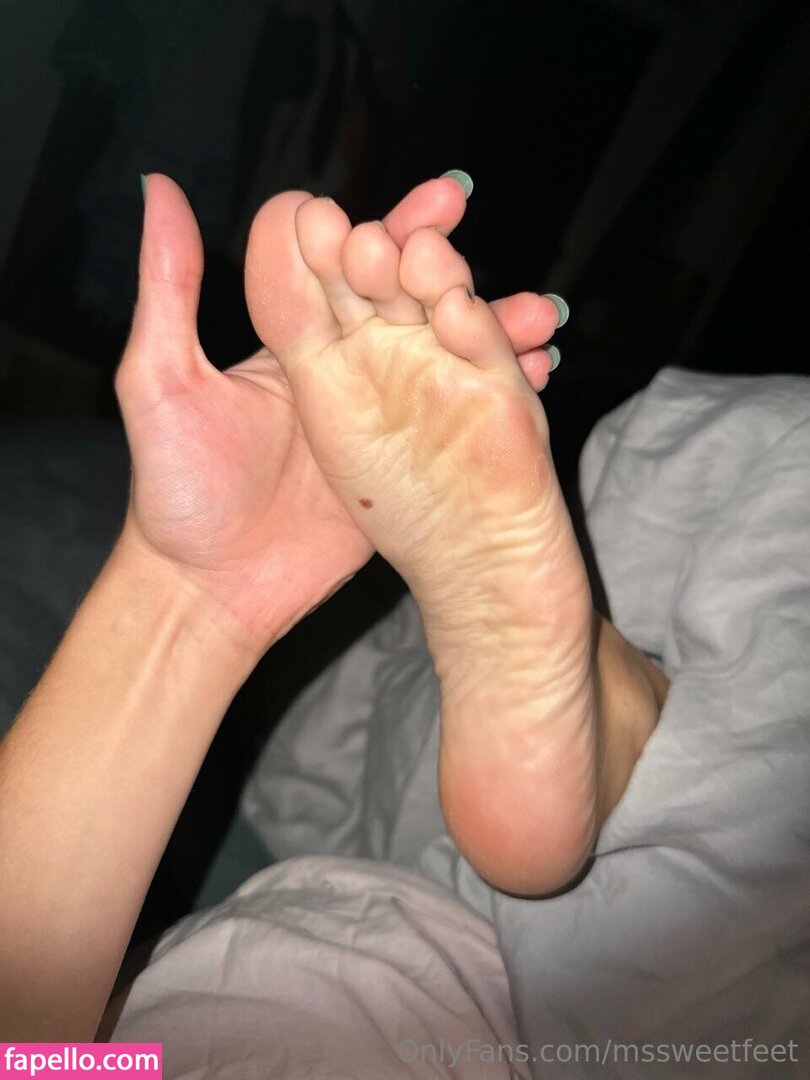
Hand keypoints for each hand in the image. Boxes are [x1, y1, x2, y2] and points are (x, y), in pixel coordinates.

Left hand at [116, 174, 556, 651]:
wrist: (213, 590)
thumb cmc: (177, 492)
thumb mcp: (162, 383)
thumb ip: (170, 286)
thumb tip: (161, 184)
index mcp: (291, 342)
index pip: (344, 264)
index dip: (388, 226)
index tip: (436, 199)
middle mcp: (342, 369)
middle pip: (403, 294)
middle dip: (446, 256)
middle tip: (490, 233)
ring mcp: (379, 415)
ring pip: (443, 349)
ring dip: (491, 322)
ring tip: (541, 316)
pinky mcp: (403, 461)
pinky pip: (456, 409)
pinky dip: (497, 387)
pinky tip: (535, 375)